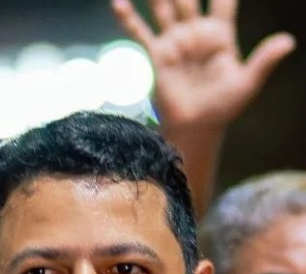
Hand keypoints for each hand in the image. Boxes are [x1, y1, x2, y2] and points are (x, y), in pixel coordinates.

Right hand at [112, 0, 294, 129]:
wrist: (195, 127)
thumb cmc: (223, 106)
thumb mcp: (248, 82)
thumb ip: (264, 60)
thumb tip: (289, 42)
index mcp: (220, 34)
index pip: (223, 1)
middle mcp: (195, 33)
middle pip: (189, 0)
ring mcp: (174, 42)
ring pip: (164, 9)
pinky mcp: (156, 55)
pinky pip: (140, 33)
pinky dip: (128, 18)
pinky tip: (119, 3)